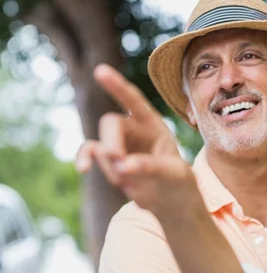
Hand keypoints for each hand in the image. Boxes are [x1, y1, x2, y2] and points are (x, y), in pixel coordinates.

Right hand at [76, 64, 200, 219]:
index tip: (100, 71)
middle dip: (111, 143)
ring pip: (101, 145)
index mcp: (154, 125)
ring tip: (129, 184)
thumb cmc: (178, 182)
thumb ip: (150, 167)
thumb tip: (122, 165)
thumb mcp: (173, 175)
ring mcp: (120, 143)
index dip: (118, 86)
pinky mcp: (109, 158)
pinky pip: (90, 151)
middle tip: (119, 162)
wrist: (171, 201)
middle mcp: (135, 129)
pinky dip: (84, 158)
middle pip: (112, 123)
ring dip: (110, 165)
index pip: (134, 101)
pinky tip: (83, 169)